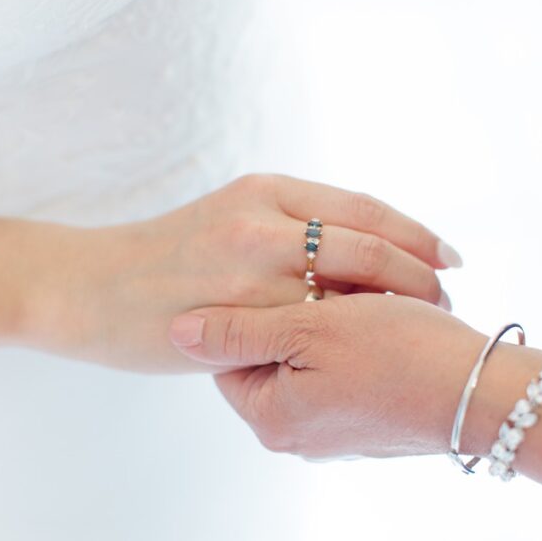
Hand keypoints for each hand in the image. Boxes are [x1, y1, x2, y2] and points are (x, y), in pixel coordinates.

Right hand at [24, 174, 461, 371]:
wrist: (92, 288)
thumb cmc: (168, 259)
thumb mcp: (230, 219)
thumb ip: (288, 229)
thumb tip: (357, 255)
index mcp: (267, 189)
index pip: (363, 208)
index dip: (415, 233)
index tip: (449, 256)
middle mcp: (263, 218)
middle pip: (369, 242)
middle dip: (418, 272)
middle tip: (445, 296)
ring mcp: (248, 264)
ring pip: (347, 286)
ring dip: (392, 307)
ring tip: (419, 326)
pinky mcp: (234, 310)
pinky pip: (309, 326)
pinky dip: (348, 336)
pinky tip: (367, 351)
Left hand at [167, 294, 488, 457]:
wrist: (487, 394)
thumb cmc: (401, 354)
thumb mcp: (311, 330)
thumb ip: (240, 331)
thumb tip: (177, 331)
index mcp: (272, 417)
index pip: (233, 350)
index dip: (259, 305)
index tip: (292, 281)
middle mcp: (297, 435)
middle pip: (272, 354)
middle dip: (298, 312)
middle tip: (331, 285)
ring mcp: (334, 433)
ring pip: (311, 359)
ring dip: (330, 322)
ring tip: (364, 300)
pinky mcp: (367, 423)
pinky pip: (343, 374)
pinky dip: (357, 344)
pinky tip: (383, 322)